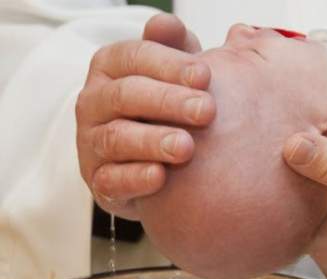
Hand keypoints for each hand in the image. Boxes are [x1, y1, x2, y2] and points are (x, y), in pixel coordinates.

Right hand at [76, 14, 215, 218]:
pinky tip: (160, 177)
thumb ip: (170, 47)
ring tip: (186, 147)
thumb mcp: (169, 72)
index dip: (170, 64)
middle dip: (168, 102)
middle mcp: (94, 102)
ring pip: (116, 138)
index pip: (134, 56)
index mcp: (110, 68)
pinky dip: (134, 178)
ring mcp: (91, 142)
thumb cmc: (162, 104)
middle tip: (207, 111)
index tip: (206, 76)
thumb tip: (165, 23)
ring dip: (152, 141)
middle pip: (126, 95)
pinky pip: (110, 180)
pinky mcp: (98, 179)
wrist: (144, 151)